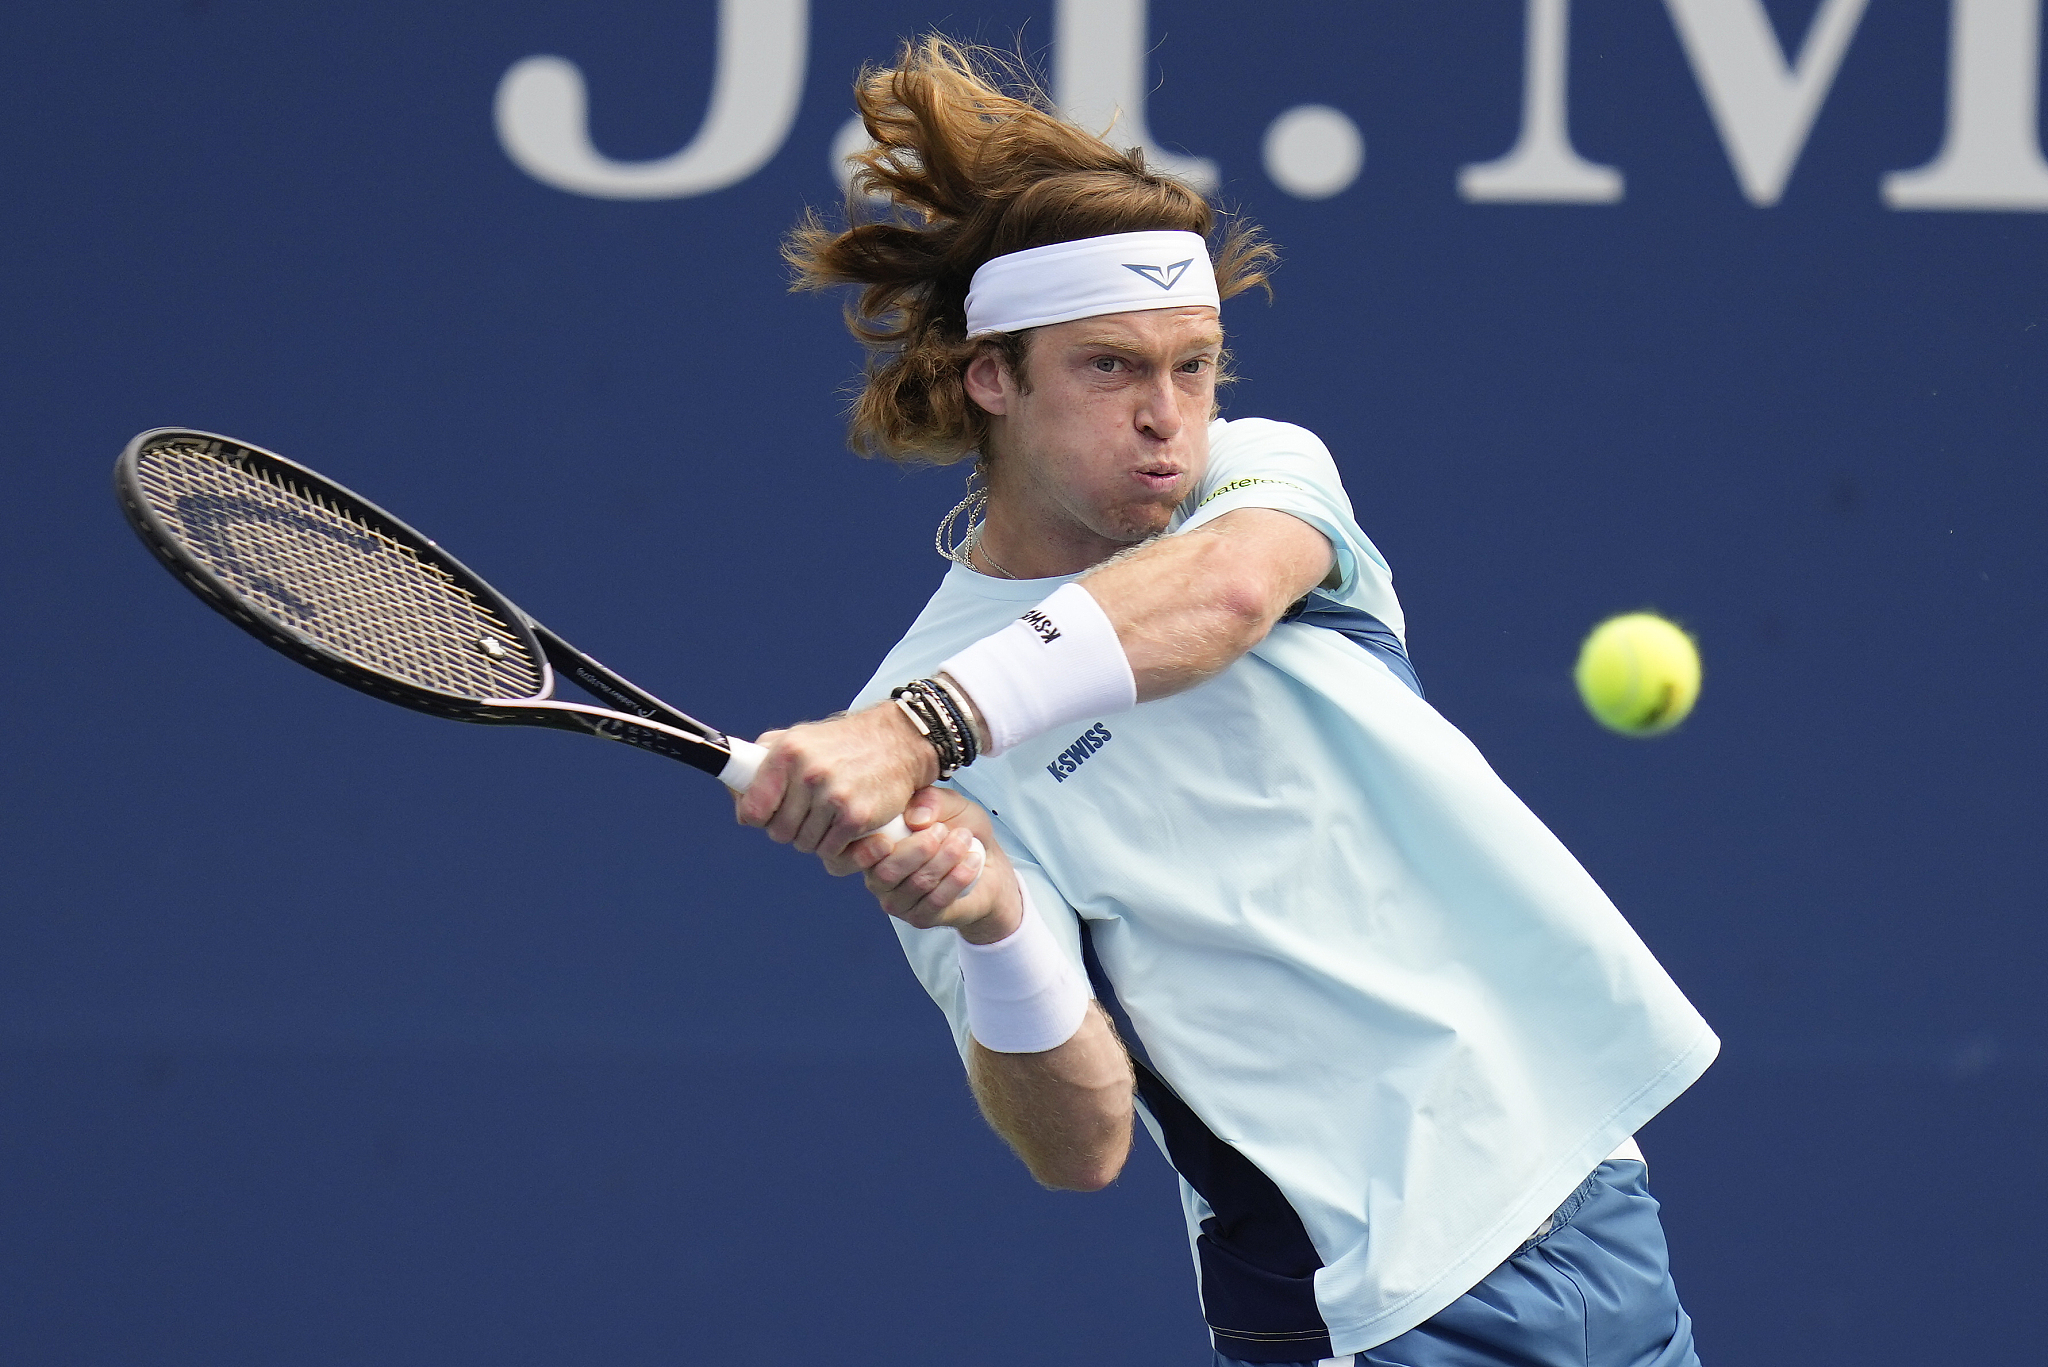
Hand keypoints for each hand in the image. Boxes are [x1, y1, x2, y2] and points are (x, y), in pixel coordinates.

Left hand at [733, 703, 937, 861]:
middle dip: (791, 829)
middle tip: (809, 813)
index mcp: (787, 753)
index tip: (771, 814)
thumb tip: (733, 789)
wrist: (897, 741)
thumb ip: (762, 761)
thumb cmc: (841, 743)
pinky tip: (846, 826)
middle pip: (779, 833)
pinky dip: (838, 846)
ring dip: (816, 838)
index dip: (760, 818)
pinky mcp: (856, 816)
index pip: (752, 811)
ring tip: (830, 816)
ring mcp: (833, 796)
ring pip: (805, 845)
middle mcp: (808, 773)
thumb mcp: (797, 738)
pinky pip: (832, 851)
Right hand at [848, 786, 1021, 943]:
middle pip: (888, 873)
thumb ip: (931, 801)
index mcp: (874, 849)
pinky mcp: (922, 918)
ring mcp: (899, 903)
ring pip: (916, 884)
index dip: (871, 847)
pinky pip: (937, 900)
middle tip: (944, 830)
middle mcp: (878, 879)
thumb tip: (915, 819)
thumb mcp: (950, 804)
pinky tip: (971, 860)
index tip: (901, 829)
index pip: (860, 855)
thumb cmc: (960, 830)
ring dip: (944, 859)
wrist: (988, 864)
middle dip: (919, 849)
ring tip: (964, 840)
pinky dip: (957, 877)